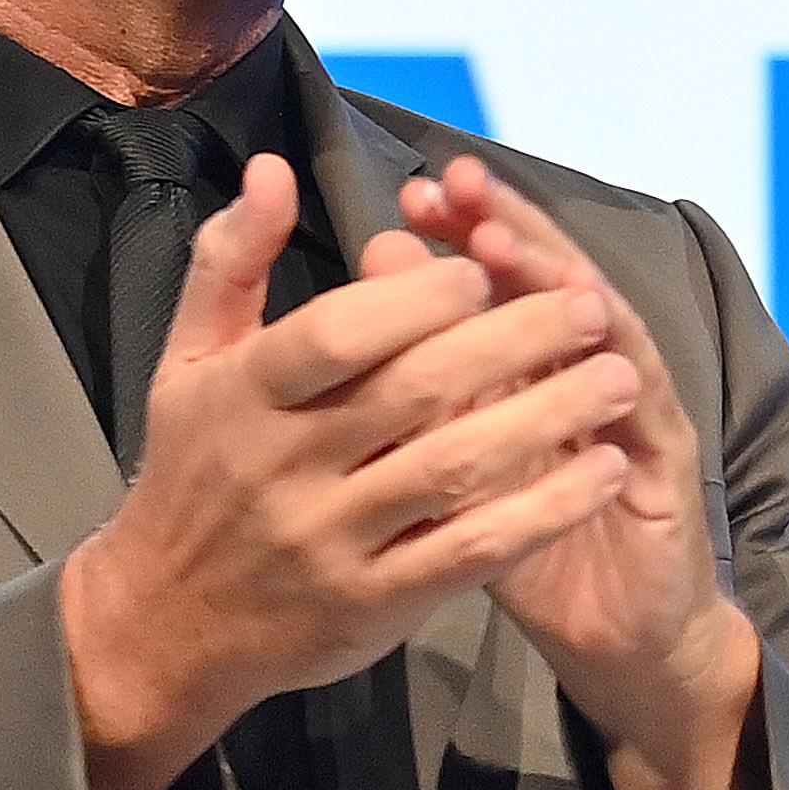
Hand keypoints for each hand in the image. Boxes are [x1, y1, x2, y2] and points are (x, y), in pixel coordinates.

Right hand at [58, 153, 647, 789]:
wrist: (168, 620)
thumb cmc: (194, 470)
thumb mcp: (189, 360)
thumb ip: (231, 260)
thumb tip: (273, 168)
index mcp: (244, 395)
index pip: (336, 334)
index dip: (415, 298)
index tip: (484, 269)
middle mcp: (286, 467)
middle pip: (413, 392)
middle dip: (512, 342)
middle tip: (587, 309)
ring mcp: (332, 541)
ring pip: (454, 470)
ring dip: (546, 420)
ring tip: (620, 378)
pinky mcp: (373, 604)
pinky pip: (470, 552)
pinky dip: (541, 512)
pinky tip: (601, 474)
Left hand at [396, 152, 774, 789]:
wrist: (614, 639)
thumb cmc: (525, 551)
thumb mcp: (455, 474)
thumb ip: (418, 399)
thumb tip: (369, 325)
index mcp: (525, 378)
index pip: (494, 288)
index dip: (457, 237)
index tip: (409, 198)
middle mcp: (581, 380)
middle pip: (547, 283)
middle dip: (503, 227)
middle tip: (455, 182)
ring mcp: (631, 414)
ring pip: (598, 327)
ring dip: (556, 276)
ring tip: (507, 237)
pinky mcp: (666, 465)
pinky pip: (644, 406)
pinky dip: (622, 362)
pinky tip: (593, 324)